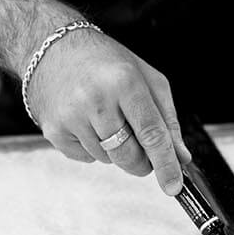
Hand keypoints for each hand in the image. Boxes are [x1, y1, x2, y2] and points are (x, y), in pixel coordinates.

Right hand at [26, 27, 190, 193]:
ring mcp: (71, 117)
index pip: (152, 133)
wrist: (52, 48)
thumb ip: (167, 119)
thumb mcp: (146, 78)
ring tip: (107, 118)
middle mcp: (96, 100)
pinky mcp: (54, 130)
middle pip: (129, 155)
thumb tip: (180, 157)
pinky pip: (86, 158)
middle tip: (143, 151)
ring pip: (108, 159)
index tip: (174, 186)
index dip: (166, 164)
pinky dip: (93, 148)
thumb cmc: (104, 61)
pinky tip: (87, 122)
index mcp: (124, 82)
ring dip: (116, 150)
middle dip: (142, 162)